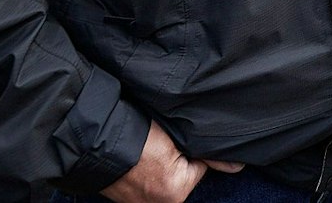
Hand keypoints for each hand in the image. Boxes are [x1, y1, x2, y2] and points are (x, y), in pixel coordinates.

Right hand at [101, 121, 242, 202]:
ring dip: (161, 165)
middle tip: (156, 145)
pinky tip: (138, 160)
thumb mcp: (176, 136)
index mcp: (175, 193)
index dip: (190, 146)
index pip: (200, 165)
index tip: (171, 139)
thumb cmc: (134, 134)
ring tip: (146, 151)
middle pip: (184, 174)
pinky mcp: (128, 200)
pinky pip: (148, 183)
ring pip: (167, 177)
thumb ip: (208, 154)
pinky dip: (146, 172)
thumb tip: (238, 166)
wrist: (92, 141)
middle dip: (175, 159)